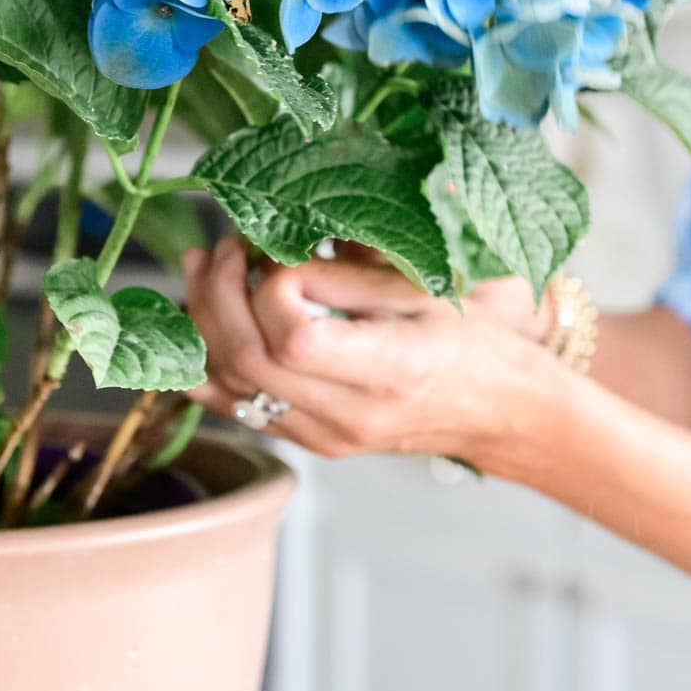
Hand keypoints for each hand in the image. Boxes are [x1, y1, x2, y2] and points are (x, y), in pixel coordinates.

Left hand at [182, 239, 563, 473]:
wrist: (495, 410)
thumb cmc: (469, 340)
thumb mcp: (422, 290)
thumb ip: (349, 272)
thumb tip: (279, 249)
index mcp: (393, 370)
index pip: (296, 340)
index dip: (273, 287)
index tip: (281, 252)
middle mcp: (352, 415)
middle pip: (250, 361)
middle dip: (221, 294)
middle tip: (225, 248)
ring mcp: (326, 437)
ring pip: (233, 386)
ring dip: (204, 322)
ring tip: (202, 271)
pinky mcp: (310, 442)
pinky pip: (237, 409)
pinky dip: (205, 366)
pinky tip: (195, 324)